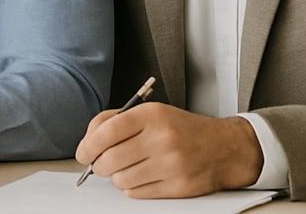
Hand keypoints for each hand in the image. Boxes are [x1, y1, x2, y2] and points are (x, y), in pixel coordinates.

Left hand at [75, 103, 263, 197]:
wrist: (223, 147)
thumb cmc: (179, 128)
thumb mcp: (149, 112)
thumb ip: (115, 121)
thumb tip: (88, 142)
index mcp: (151, 115)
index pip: (108, 131)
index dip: (88, 144)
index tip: (82, 153)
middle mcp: (161, 139)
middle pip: (112, 159)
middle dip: (98, 165)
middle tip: (98, 165)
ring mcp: (172, 165)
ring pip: (123, 179)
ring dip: (116, 178)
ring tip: (124, 170)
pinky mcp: (179, 187)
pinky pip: (139, 193)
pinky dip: (131, 188)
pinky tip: (138, 178)